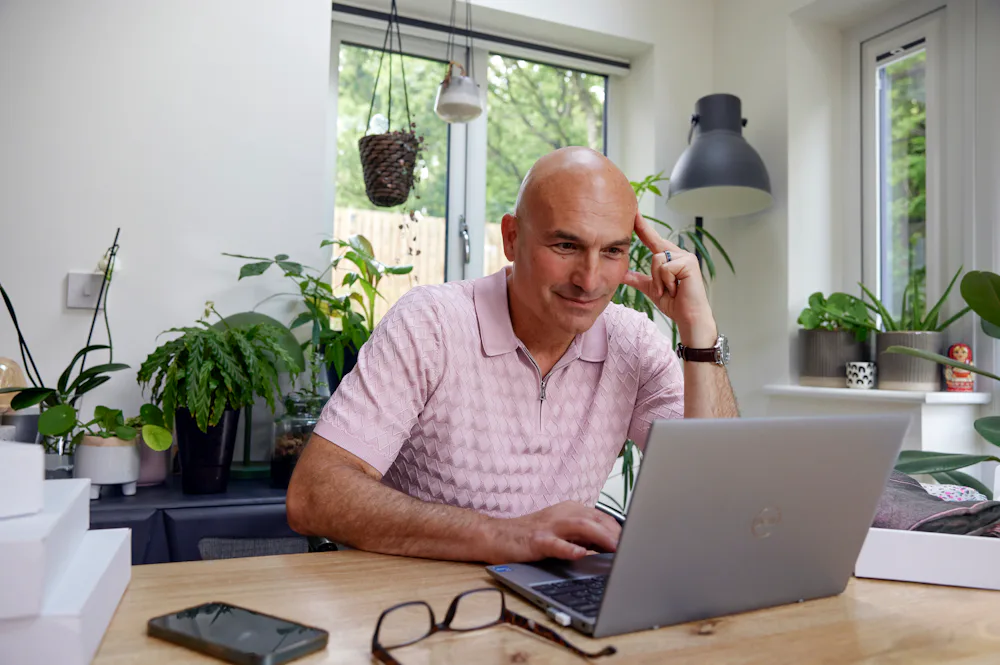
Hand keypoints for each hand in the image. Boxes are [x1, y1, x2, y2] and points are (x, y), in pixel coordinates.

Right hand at [485, 501, 621, 563]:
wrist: (496, 535)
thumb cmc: (530, 535)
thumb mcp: (562, 531)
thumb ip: (584, 536)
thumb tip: (612, 548)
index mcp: (570, 510)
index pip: (603, 517)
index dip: (621, 530)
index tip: (636, 542)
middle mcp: (562, 514)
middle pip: (596, 519)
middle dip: (617, 534)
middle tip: (634, 548)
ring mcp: (549, 526)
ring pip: (580, 526)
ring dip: (601, 537)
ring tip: (617, 549)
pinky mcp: (536, 540)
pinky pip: (555, 543)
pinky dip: (569, 548)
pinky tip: (581, 554)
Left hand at [621, 211, 718, 347]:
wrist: (688, 318)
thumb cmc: (675, 304)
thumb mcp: (652, 289)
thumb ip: (638, 279)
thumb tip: (621, 274)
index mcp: (669, 258)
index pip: (653, 239)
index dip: (643, 226)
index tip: (633, 212)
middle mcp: (678, 254)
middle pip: (654, 247)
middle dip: (650, 253)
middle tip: (655, 258)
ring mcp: (685, 257)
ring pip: (656, 260)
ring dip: (658, 281)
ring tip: (670, 291)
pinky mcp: (688, 263)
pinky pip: (665, 268)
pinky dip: (666, 282)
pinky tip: (676, 290)